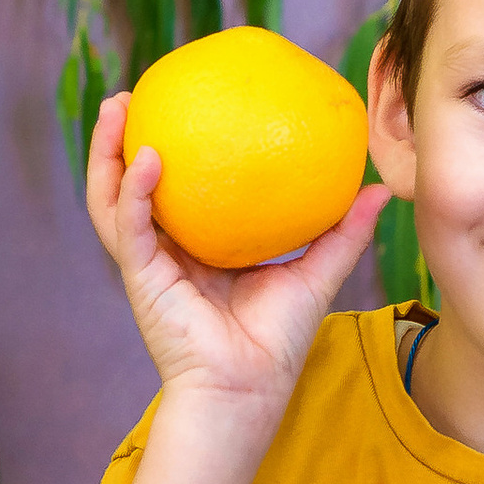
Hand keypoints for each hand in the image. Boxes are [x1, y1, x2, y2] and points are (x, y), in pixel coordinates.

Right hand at [86, 93, 388, 418]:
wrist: (249, 389)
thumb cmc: (276, 341)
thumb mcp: (315, 274)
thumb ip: (341, 232)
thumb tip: (377, 190)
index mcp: (196, 250)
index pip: (176, 192)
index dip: (171, 151)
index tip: (180, 107)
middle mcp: (165, 252)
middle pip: (130, 186)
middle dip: (120, 139)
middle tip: (129, 95)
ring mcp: (148, 265)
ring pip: (111, 200)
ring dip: (106, 152)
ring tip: (116, 107)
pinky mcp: (141, 280)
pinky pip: (131, 227)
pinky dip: (133, 192)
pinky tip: (146, 158)